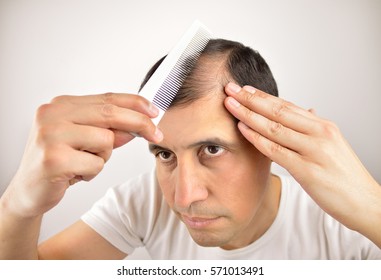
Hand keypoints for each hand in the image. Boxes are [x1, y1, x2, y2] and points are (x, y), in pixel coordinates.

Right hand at [3, 93, 162, 217]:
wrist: (28, 191)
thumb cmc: (58, 162)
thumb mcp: (85, 141)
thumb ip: (108, 130)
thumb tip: (136, 127)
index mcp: (60, 105)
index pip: (106, 99)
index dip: (135, 103)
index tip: (154, 111)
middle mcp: (53, 115)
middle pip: (110, 114)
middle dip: (140, 124)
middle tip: (157, 134)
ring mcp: (51, 135)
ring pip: (106, 141)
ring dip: (103, 158)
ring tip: (82, 163)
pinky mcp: (53, 159)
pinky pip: (96, 164)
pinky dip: (91, 173)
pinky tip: (73, 175)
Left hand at [224, 82, 380, 245]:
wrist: (365, 202)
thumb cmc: (344, 175)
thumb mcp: (331, 145)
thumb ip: (313, 129)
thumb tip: (307, 110)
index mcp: (323, 126)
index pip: (287, 106)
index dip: (263, 96)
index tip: (244, 89)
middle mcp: (319, 134)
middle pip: (278, 111)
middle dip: (251, 99)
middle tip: (230, 89)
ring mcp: (314, 151)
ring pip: (274, 127)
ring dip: (248, 115)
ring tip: (230, 105)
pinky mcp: (308, 171)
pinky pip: (276, 151)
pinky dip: (257, 138)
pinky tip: (242, 130)